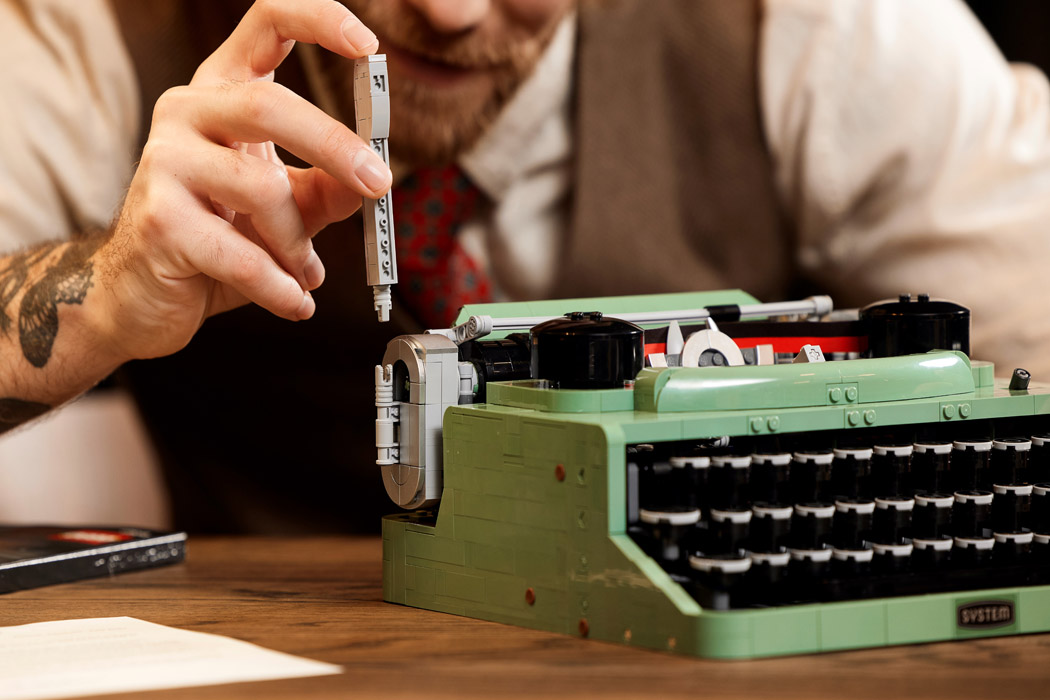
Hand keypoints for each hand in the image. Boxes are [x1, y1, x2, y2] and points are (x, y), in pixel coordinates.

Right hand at [100, 0, 389, 360]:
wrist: (142, 294)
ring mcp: (164, 162)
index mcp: (221, 93)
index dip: (318, 21)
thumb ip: (328, 187)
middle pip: (269, 104)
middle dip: (335, 145)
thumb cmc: (217, 237)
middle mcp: (186, 112)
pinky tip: (296, 302)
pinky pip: (241, 255)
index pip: (266, 24)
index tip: (367, 45)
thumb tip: (373, 178)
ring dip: (299, 242)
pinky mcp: (159, 220)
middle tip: (378, 183)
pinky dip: (280, 287)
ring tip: (306, 273)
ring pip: (261, 187)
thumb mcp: (286, 207)